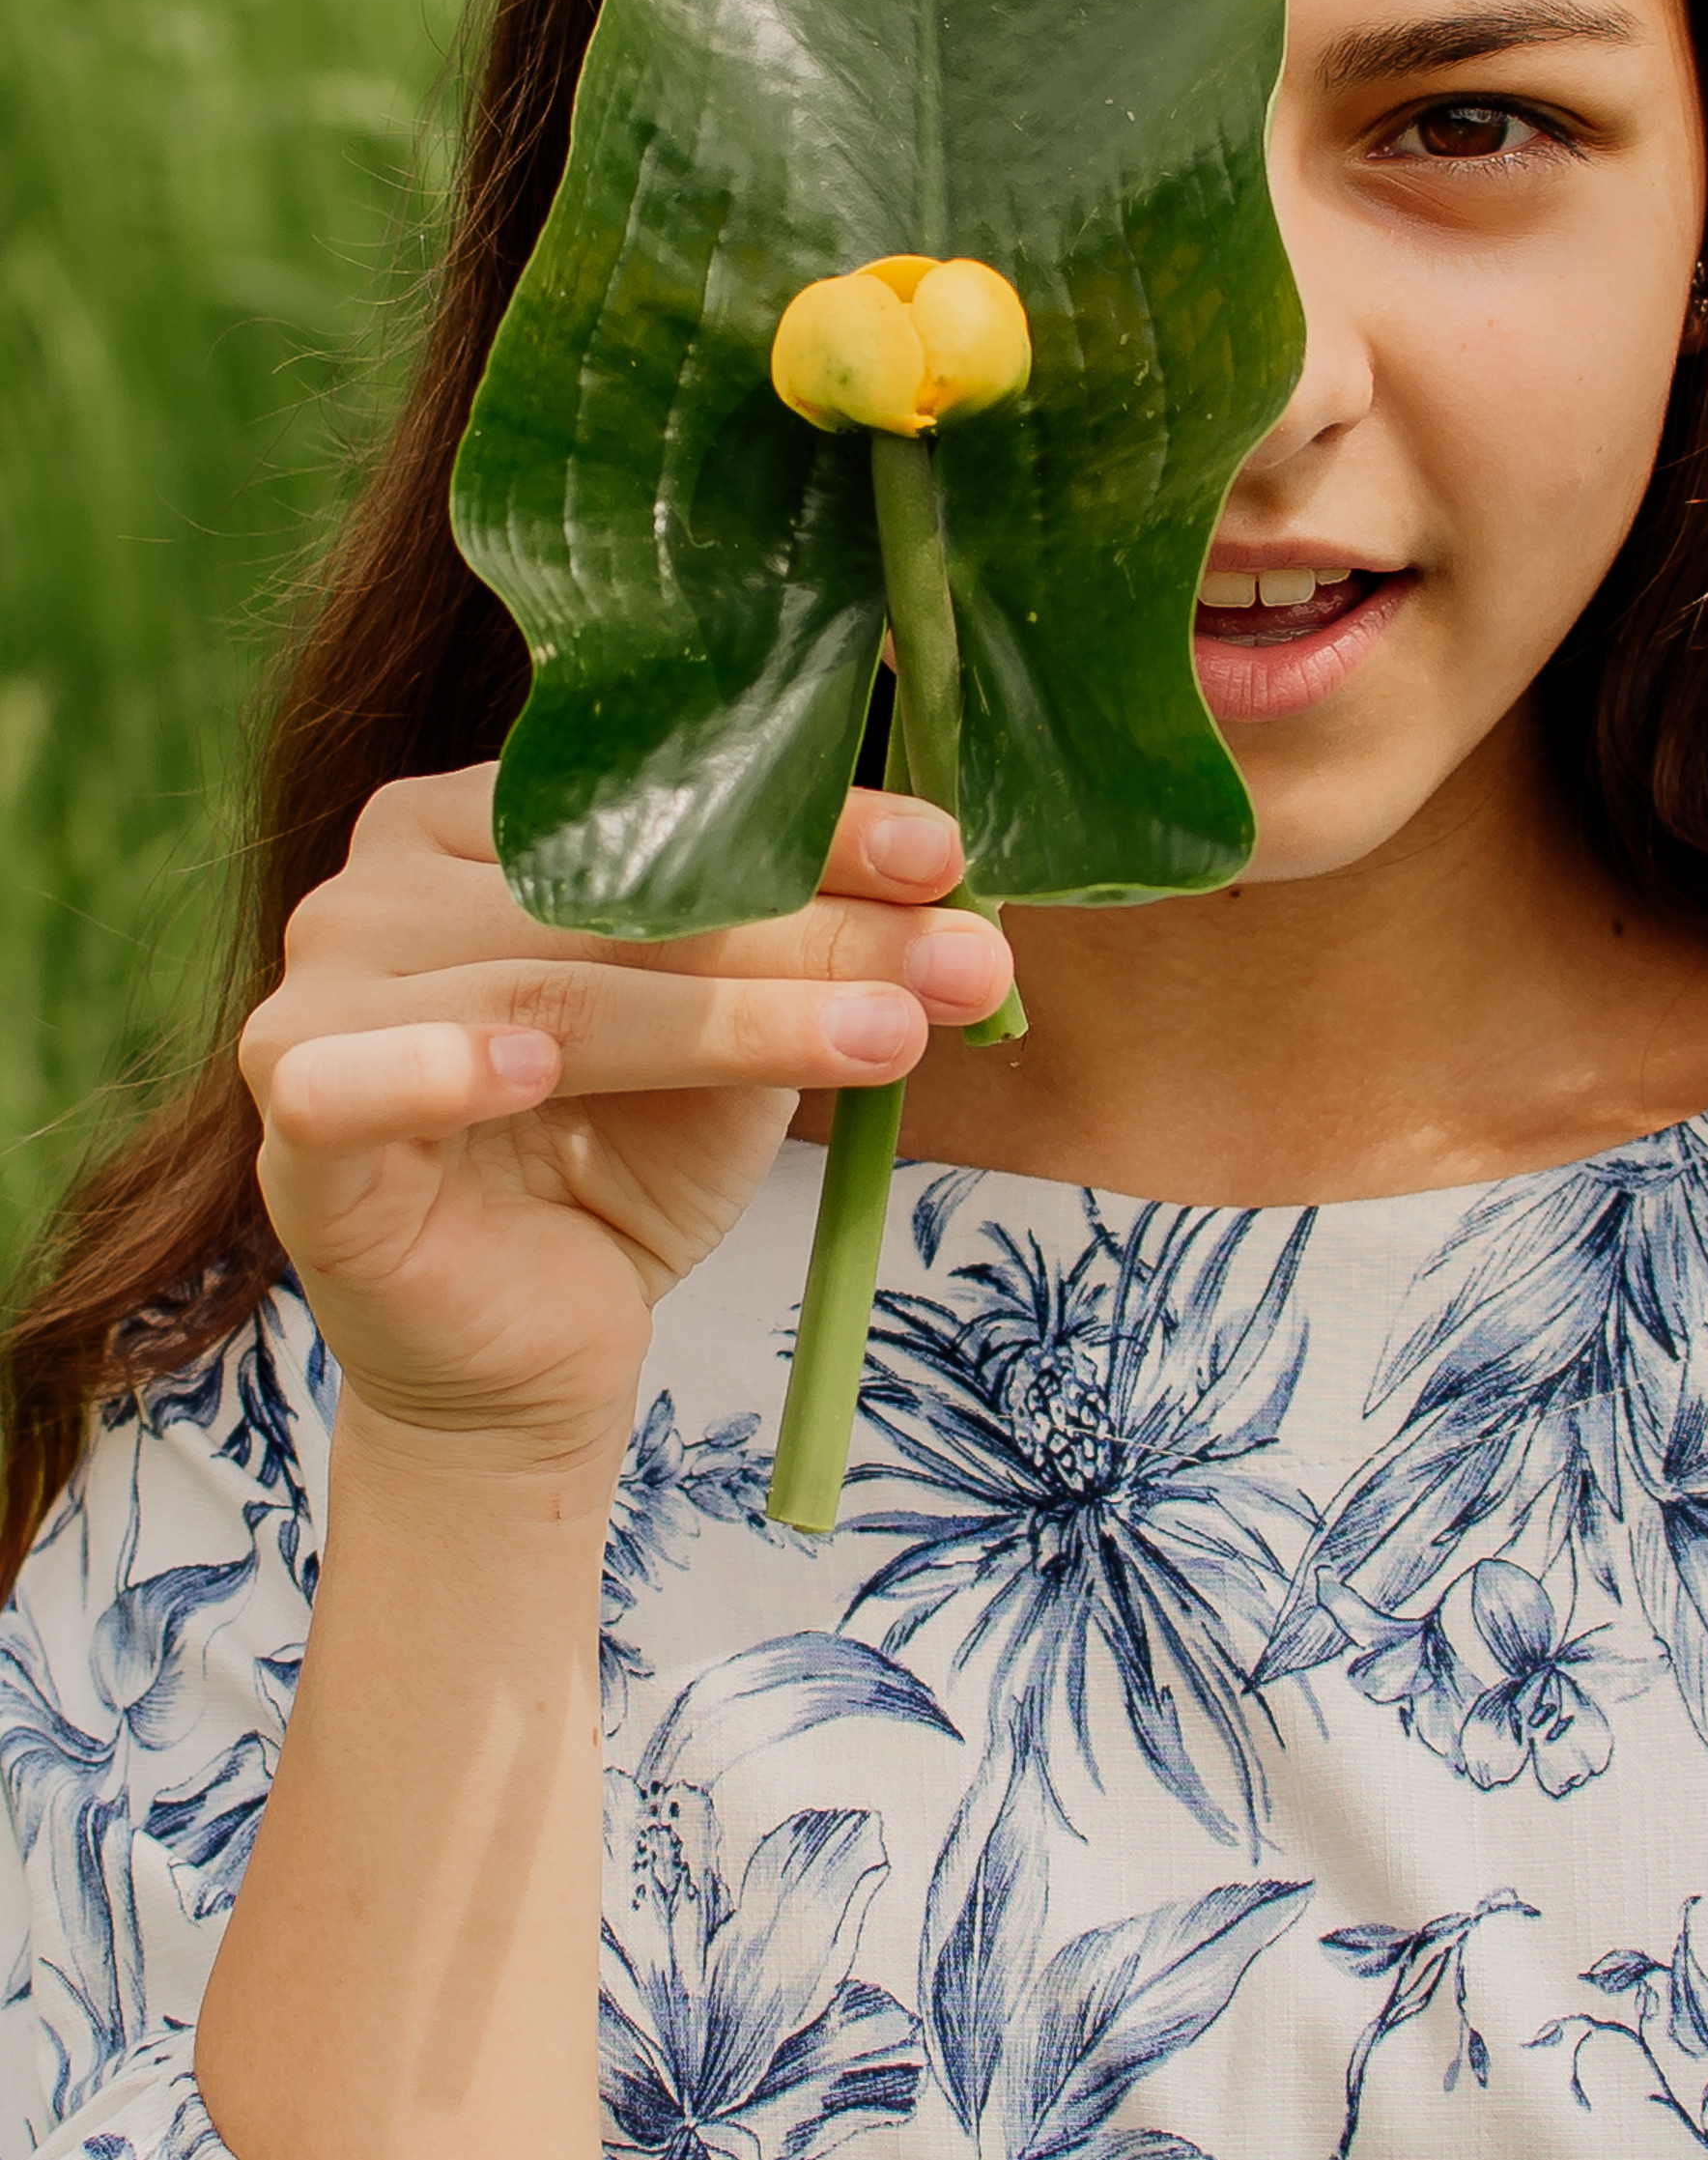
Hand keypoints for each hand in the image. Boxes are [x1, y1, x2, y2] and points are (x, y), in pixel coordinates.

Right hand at [238, 764, 1011, 1466]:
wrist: (533, 1354)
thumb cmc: (626, 1160)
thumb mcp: (741, 1038)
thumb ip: (805, 946)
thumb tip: (956, 881)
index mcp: (473, 826)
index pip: (655, 805)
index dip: (808, 827)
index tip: (946, 852)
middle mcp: (380, 884)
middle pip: (617, 894)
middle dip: (810, 931)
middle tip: (962, 961)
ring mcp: (321, 994)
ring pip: (546, 987)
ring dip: (732, 1013)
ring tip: (887, 1038)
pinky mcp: (293, 1118)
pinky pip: (353, 1083)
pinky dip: (437, 1066)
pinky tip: (528, 1070)